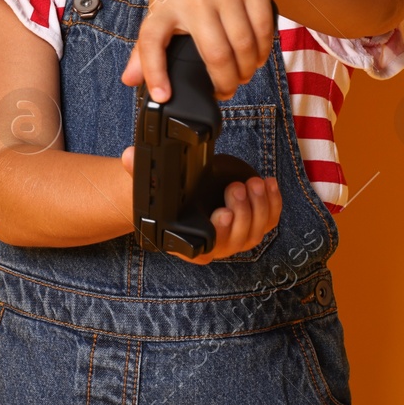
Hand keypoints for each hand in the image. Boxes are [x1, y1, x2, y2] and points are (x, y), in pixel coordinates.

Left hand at [120, 0, 275, 101]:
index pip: (151, 41)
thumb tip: (130, 80)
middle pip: (215, 54)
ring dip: (247, 70)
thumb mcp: (164, 8)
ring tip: (243, 74)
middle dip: (225, 83)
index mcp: (164, 5)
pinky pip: (262, 30)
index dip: (154, 72)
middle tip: (227, 90)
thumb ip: (147, 46)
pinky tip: (256, 56)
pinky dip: (262, 51)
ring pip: (242, 46)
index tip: (163, 96)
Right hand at [120, 148, 280, 263]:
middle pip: (237, 239)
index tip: (222, 215)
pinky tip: (269, 183)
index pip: (207, 247)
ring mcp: (235, 239)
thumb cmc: (162, 195)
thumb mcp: (147, 184)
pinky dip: (273, 204)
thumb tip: (130, 156)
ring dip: (260, 206)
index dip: (219, 234)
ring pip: (256, 231)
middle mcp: (214, 247)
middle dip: (242, 212)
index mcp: (188, 244)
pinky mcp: (252, 226)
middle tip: (235, 187)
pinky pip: (269, 221)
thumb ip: (138, 171)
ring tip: (254, 182)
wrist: (175, 197)